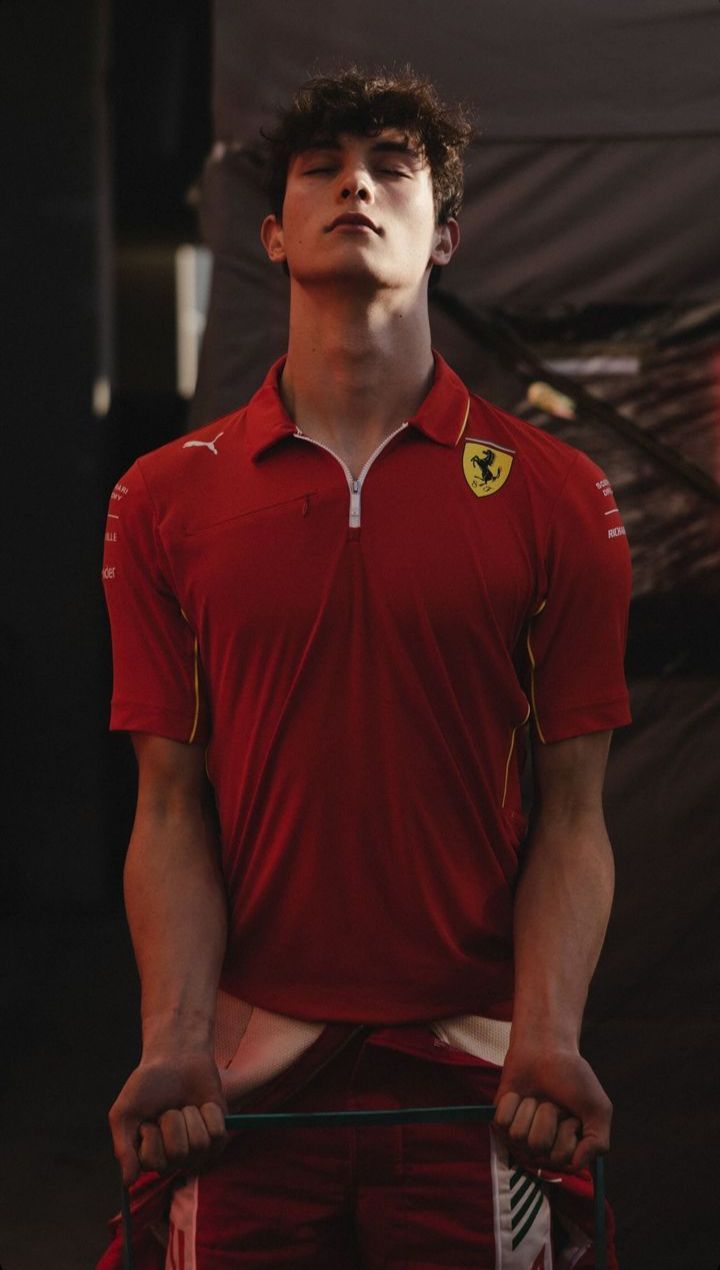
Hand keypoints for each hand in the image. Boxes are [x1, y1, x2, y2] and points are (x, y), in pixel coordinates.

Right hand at [109, 1050, 227, 1184]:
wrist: (178, 1057)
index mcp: (149, 1155)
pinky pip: (218, 1134)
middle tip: (168, 1108)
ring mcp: (197, 1147)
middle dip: (172, 1122)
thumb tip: (127, 1182)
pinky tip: (202, 1104)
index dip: (150, 1136)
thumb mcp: (125, 1112)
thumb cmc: (148, 1083)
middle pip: (178, 1154)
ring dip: (191, 1116)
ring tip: (184, 1104)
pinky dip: (210, 1113)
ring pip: (199, 1144)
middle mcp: (174, 1156)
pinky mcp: (217, 1134)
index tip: (147, 1118)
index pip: (153, 1162)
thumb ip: (123, 1148)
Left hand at [493, 1044, 611, 1170]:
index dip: (568, 1131)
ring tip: (537, 1095)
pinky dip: (511, 1102)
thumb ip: (597, 1143)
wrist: (545, 1047)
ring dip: (530, 1108)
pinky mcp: (501, 1120)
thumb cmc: (573, 1076)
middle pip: (538, 1147)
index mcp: (567, 1147)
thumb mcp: (598, 1109)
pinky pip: (501, 1122)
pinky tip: (519, 1093)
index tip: (573, 1112)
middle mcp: (543, 1145)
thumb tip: (575, 1166)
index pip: (563, 1159)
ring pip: (519, 1136)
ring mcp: (521, 1135)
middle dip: (548, 1116)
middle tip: (553, 1101)